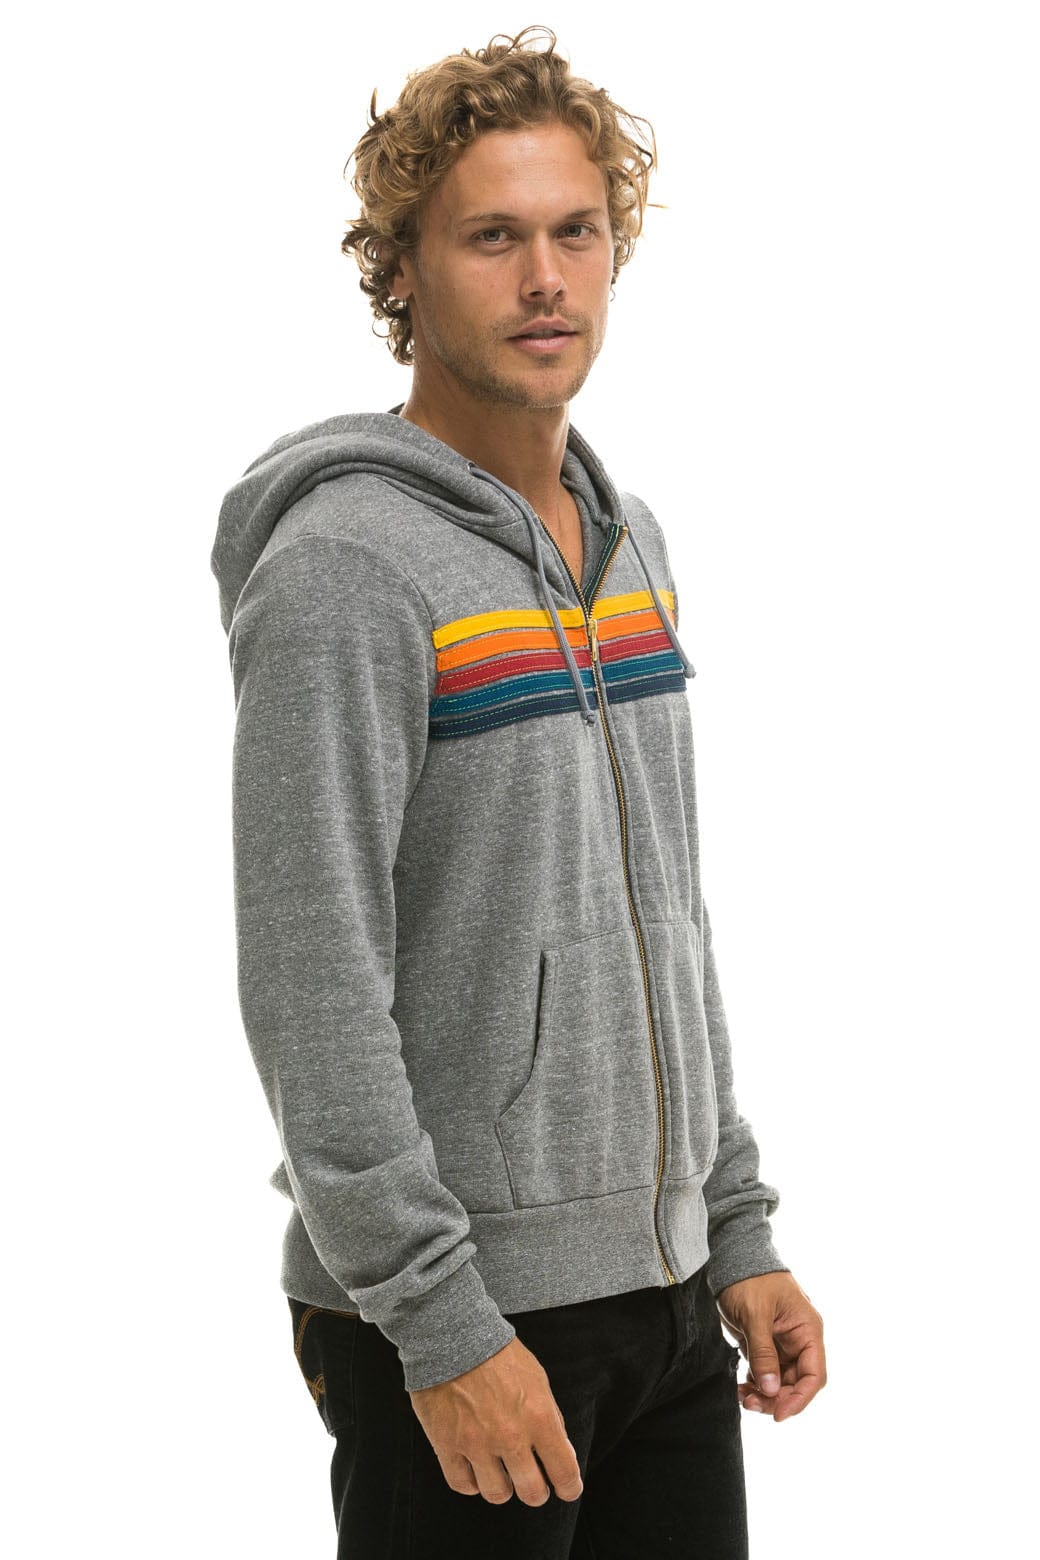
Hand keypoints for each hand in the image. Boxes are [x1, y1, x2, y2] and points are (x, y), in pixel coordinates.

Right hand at [408, 1335, 583, 1505]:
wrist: (454, 1335)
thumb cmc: (498, 1354)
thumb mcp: (537, 1379)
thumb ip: (550, 1417)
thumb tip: (559, 1450)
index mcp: (538, 1418)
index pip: (564, 1471)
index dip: (569, 1487)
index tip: (567, 1489)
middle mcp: (510, 1437)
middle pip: (531, 1493)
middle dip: (536, 1492)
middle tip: (533, 1484)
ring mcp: (477, 1444)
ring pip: (497, 1494)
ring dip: (503, 1487)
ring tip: (501, 1474)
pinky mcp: (447, 1445)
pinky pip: (463, 1485)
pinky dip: (471, 1482)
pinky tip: (475, 1471)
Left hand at [715, 1270, 825, 1421]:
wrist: (732, 1258)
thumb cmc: (750, 1278)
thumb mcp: (755, 1314)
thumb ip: (763, 1352)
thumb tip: (771, 1389)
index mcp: (807, 1330)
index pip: (814, 1375)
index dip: (799, 1398)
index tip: (778, 1414)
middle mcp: (799, 1340)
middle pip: (796, 1383)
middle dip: (776, 1398)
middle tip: (750, 1403)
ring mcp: (782, 1344)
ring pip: (780, 1382)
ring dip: (764, 1394)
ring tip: (742, 1396)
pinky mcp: (765, 1345)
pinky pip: (766, 1373)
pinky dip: (755, 1383)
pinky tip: (741, 1387)